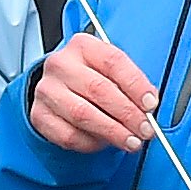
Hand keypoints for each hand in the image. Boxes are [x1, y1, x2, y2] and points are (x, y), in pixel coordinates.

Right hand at [25, 29, 155, 152]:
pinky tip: (104, 143)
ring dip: (112, 132)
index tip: (150, 104)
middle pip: (98, 89)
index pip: (113, 62)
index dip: (135, 85)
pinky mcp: (39, 115)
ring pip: (83, 114)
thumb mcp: (110, 71)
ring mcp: (47, 90)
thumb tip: (148, 106)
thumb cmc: (90, 78)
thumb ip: (130, 84)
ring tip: (131, 141)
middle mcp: (61, 65)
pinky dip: (91, 143)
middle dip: (127, 113)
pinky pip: (68, 135)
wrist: (57, 88)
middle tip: (145, 129)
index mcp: (83, 46)